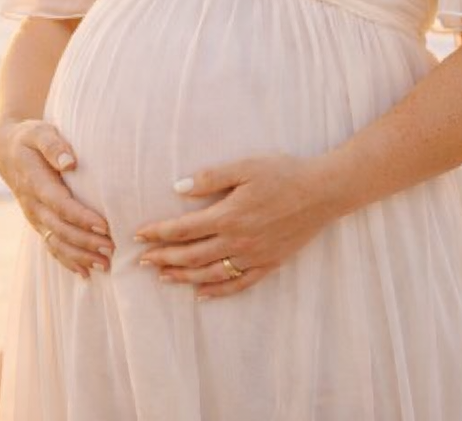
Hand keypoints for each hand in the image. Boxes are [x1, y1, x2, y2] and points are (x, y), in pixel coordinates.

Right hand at [0, 119, 114, 277]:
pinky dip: (68, 261)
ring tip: (105, 264)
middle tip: (112, 248)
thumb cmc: (30, 138)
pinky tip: (86, 273)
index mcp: (35, 182)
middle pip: (60, 229)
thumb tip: (70, 162)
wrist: (7, 151)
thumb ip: (53, 145)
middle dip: (86, 241)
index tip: (104, 225)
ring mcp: (34, 217)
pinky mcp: (38, 224)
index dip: (81, 217)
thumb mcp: (39, 131)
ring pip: (56, 243)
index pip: (60, 204)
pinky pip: (51, 246)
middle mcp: (33, 205)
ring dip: (80, 256)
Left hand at [133, 154, 337, 299]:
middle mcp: (238, 241)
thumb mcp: (244, 167)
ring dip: (184, 276)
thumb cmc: (283, 174)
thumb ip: (210, 178)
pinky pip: (239, 284)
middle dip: (163, 258)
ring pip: (211, 273)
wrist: (323, 192)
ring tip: (163, 277)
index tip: (138, 235)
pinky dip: (218, 291)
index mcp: (228, 215)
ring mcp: (254, 256)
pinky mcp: (269, 264)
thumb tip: (178, 188)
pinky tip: (202, 293)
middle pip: (192, 255)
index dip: (158, 233)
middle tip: (142, 261)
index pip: (183, 229)